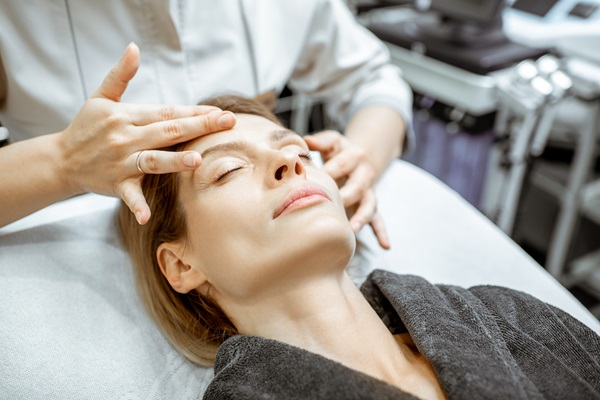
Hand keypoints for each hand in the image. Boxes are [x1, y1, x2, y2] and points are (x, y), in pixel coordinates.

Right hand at [56, 43, 235, 224]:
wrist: (61, 159)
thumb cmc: (87, 127)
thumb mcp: (101, 97)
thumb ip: (120, 74)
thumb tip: (134, 48)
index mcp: (127, 116)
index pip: (167, 112)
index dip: (194, 111)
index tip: (218, 111)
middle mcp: (126, 138)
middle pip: (168, 131)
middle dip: (199, 127)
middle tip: (227, 122)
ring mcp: (121, 162)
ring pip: (153, 160)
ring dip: (175, 161)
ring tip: (198, 160)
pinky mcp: (115, 184)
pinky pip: (129, 195)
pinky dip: (137, 206)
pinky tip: (147, 216)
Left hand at [304, 131, 389, 249]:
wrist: (360, 157)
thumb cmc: (339, 152)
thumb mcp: (332, 141)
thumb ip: (320, 141)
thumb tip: (304, 141)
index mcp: (354, 156)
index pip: (340, 166)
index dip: (327, 173)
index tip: (311, 183)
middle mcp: (365, 174)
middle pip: (357, 187)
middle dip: (344, 198)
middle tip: (330, 207)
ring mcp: (369, 191)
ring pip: (369, 205)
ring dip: (362, 217)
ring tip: (353, 229)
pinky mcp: (370, 205)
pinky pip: (378, 220)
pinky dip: (381, 232)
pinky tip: (385, 246)